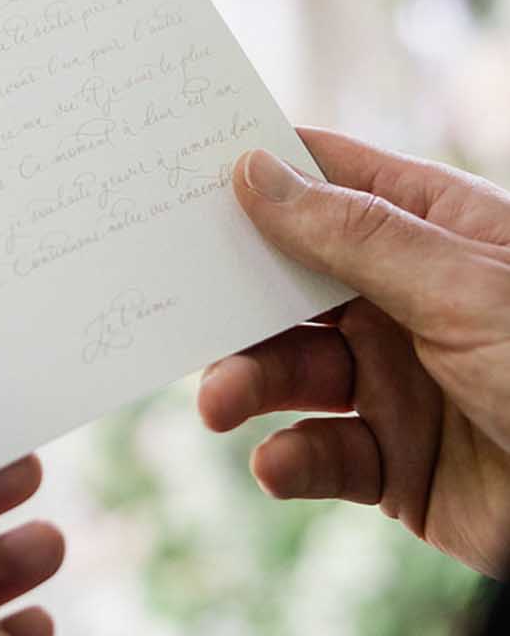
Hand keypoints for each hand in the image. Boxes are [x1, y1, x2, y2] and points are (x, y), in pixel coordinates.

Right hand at [200, 130, 509, 575]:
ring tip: (220, 404)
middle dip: (234, 299)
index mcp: (434, 231)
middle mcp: (408, 299)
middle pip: (290, 282)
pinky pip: (321, 455)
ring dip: (248, 383)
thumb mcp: (460, 287)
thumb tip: (255, 170)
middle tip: (179, 310)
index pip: (328, 180)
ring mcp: (399, 382)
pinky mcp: (397, 465)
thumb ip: (351, 235)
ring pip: (293, 370)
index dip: (256, 173)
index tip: (175, 175)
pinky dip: (290, 460)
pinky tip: (279, 465)